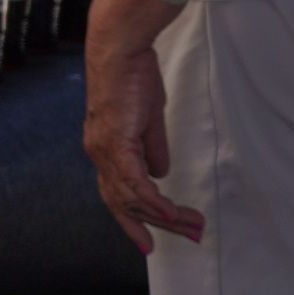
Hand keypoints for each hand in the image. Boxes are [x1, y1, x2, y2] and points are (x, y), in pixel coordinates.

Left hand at [79, 0, 202, 250]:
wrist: (119, 51)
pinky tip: (172, 213)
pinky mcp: (116, 144)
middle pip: (125, 203)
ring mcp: (105, 151)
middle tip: (188, 238)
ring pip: (133, 198)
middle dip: (156, 225)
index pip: (116, 194)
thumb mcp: (148, 118)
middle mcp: (99, 155)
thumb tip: (161, 173)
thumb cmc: (132, 77)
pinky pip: (136, 184)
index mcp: (104, 149)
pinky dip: (154, 202)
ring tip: (194, 226)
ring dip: (165, 217)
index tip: (147, 242)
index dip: (131, 220)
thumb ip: (152, 147)